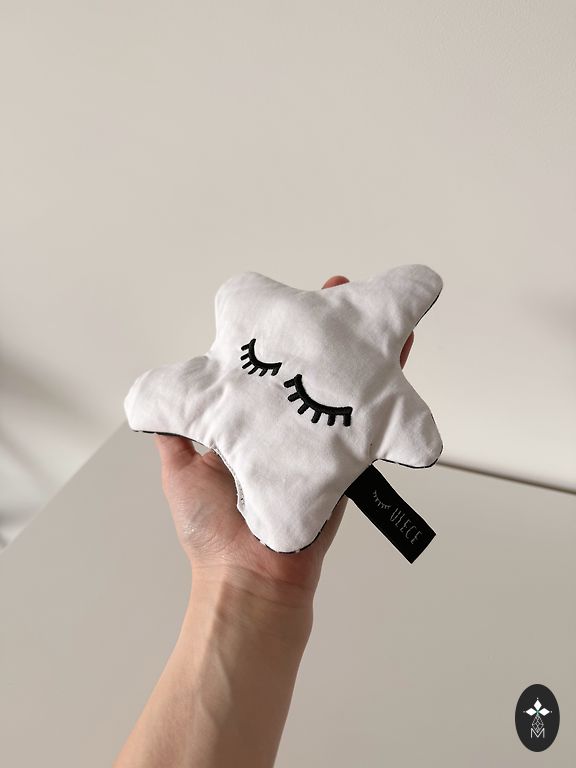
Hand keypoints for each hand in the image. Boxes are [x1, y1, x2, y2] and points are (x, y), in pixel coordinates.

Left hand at [154, 275, 414, 602]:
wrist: (251, 581)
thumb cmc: (210, 529)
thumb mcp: (180, 467)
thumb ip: (177, 430)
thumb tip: (167, 396)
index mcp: (251, 426)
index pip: (268, 368)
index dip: (281, 336)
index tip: (292, 303)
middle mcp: (286, 429)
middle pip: (312, 371)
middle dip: (328, 332)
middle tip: (344, 290)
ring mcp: (319, 445)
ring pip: (345, 390)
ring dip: (363, 352)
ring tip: (377, 313)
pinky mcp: (348, 464)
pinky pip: (369, 423)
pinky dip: (387, 395)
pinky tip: (400, 359)